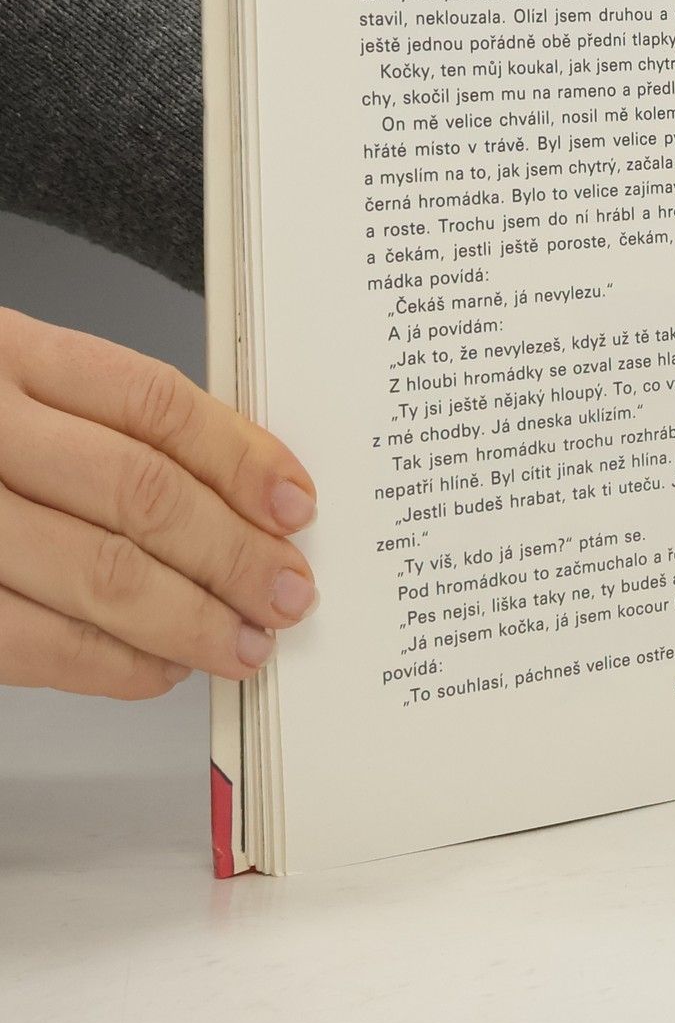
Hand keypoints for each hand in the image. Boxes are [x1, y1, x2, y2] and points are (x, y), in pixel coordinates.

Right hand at [0, 308, 316, 697]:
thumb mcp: (9, 383)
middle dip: (234, 555)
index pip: (154, 403)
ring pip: (99, 572)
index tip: (297, 505)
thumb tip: (240, 494)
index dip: (242, 458)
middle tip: (289, 593)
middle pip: (140, 494)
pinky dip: (114, 664)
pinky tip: (161, 668)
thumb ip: (101, 422)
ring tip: (246, 644)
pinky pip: (32, 642)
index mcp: (7, 353)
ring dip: (192, 620)